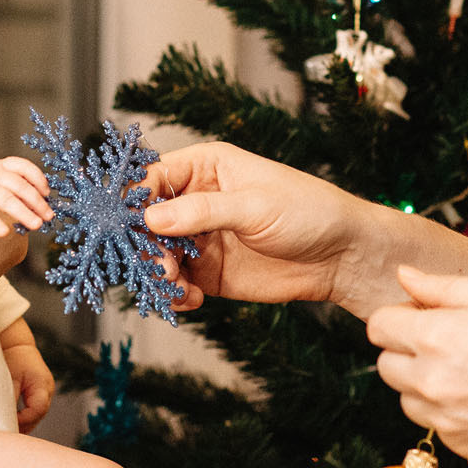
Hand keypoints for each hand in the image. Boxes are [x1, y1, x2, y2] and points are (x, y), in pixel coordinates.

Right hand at [0, 157, 52, 237]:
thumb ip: (12, 183)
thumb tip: (40, 200)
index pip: (23, 166)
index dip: (38, 179)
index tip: (47, 193)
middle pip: (20, 186)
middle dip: (37, 202)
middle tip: (48, 216)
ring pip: (7, 200)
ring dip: (24, 213)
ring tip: (37, 225)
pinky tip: (5, 232)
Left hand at [4, 341, 55, 431]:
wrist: (15, 344)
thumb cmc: (12, 357)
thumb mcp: (9, 379)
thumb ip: (9, 400)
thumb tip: (5, 419)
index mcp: (42, 384)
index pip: (38, 410)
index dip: (23, 420)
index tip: (7, 423)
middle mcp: (48, 389)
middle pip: (39, 416)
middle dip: (24, 425)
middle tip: (6, 433)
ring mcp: (46, 391)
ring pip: (37, 415)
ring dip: (24, 422)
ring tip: (7, 427)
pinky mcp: (40, 393)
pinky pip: (34, 410)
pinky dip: (24, 416)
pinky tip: (13, 420)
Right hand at [141, 141, 370, 310]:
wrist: (342, 256)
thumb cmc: (308, 211)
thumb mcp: (255, 205)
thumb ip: (202, 211)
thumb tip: (151, 216)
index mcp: (206, 167)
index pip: (153, 177)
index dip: (133, 198)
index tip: (125, 223)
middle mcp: (196, 200)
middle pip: (145, 220)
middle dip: (143, 244)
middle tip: (158, 264)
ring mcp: (199, 238)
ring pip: (156, 254)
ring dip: (157, 272)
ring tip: (176, 286)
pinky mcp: (208, 272)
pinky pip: (176, 282)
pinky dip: (174, 293)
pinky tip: (191, 299)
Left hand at [366, 265, 467, 464]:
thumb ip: (442, 287)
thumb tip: (404, 276)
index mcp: (436, 336)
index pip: (379, 326)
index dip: (399, 316)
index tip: (425, 315)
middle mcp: (433, 382)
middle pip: (386, 365)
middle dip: (407, 350)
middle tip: (449, 342)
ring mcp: (448, 420)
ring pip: (408, 401)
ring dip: (423, 385)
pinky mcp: (467, 448)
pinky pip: (438, 427)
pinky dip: (450, 413)